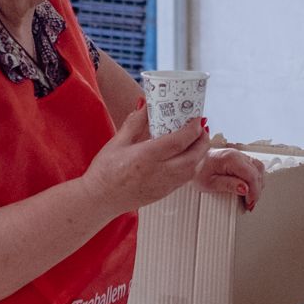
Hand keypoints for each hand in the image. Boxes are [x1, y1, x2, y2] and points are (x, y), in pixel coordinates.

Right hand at [83, 107, 209, 215]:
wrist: (100, 199)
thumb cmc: (105, 171)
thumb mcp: (117, 142)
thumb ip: (134, 123)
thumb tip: (146, 104)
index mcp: (146, 157)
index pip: (178, 142)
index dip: (192, 129)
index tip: (197, 118)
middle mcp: (158, 172)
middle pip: (193, 157)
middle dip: (202, 141)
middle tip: (201, 128)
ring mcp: (163, 185)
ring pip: (192, 169)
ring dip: (199, 154)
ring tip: (197, 140)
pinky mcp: (164, 193)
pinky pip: (185, 179)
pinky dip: (192, 165)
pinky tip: (187, 156)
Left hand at [196, 146, 265, 210]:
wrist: (190, 162)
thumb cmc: (196, 172)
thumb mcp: (209, 183)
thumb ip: (228, 185)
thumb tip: (245, 189)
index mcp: (230, 158)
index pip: (251, 175)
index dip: (254, 191)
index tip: (249, 203)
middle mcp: (236, 154)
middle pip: (258, 170)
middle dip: (257, 189)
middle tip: (249, 203)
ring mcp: (238, 154)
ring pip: (258, 168)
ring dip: (257, 183)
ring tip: (249, 197)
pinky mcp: (238, 158)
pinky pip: (253, 167)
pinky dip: (254, 178)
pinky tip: (248, 188)